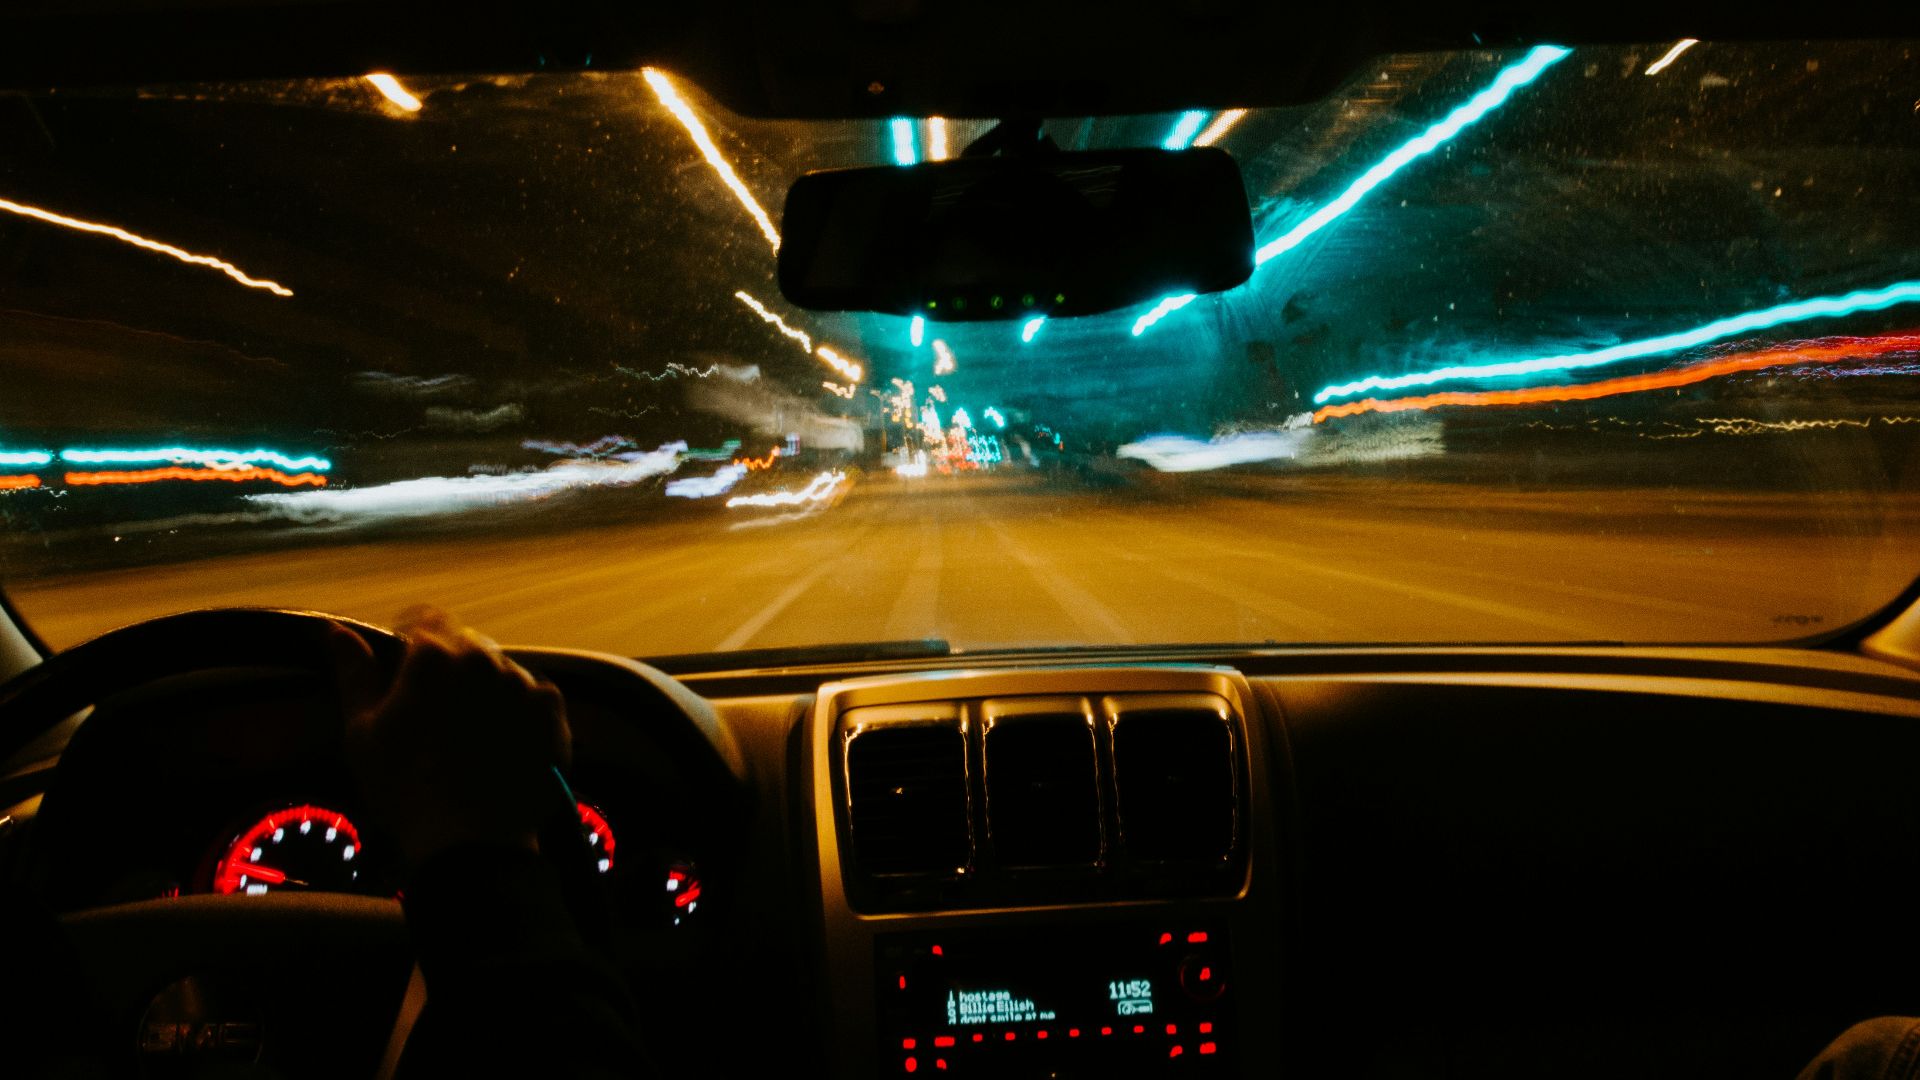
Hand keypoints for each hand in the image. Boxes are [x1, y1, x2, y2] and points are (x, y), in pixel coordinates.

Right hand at [329, 606, 569, 867]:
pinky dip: (520, 711)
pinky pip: (534, 696)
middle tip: (437, 714)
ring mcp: (522, 682)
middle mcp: (483, 657)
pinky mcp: (552, 710)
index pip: (425, 620)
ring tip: (471, 737)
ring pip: (502, 670)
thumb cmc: (403, 788)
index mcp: (433, 655)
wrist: (469, 839)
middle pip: (466, 645)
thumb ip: (353, 672)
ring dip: (487, 689)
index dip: (413, 641)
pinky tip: (502, 745)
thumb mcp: (362, 730)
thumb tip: (335, 630)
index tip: (408, 670)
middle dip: (452, 667)